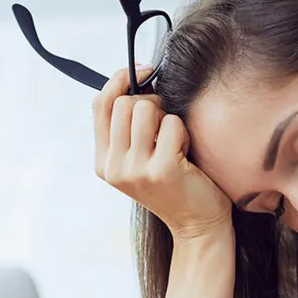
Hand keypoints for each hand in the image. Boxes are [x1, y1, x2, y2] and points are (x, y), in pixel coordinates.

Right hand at [91, 66, 232, 241]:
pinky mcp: (162, 170)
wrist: (197, 225)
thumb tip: (134, 76)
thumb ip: (128, 128)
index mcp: (103, 163)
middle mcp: (114, 168)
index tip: (141, 71)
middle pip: (124, 102)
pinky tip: (186, 154)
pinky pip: (172, 123)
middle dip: (151, 103)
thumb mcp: (140, 158)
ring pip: (145, 107)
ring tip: (175, 142)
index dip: (119, 80)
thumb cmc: (174, 185)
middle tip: (165, 124)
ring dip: (167, 117)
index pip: (99, 105)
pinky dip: (184, 132)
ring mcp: (135, 170)